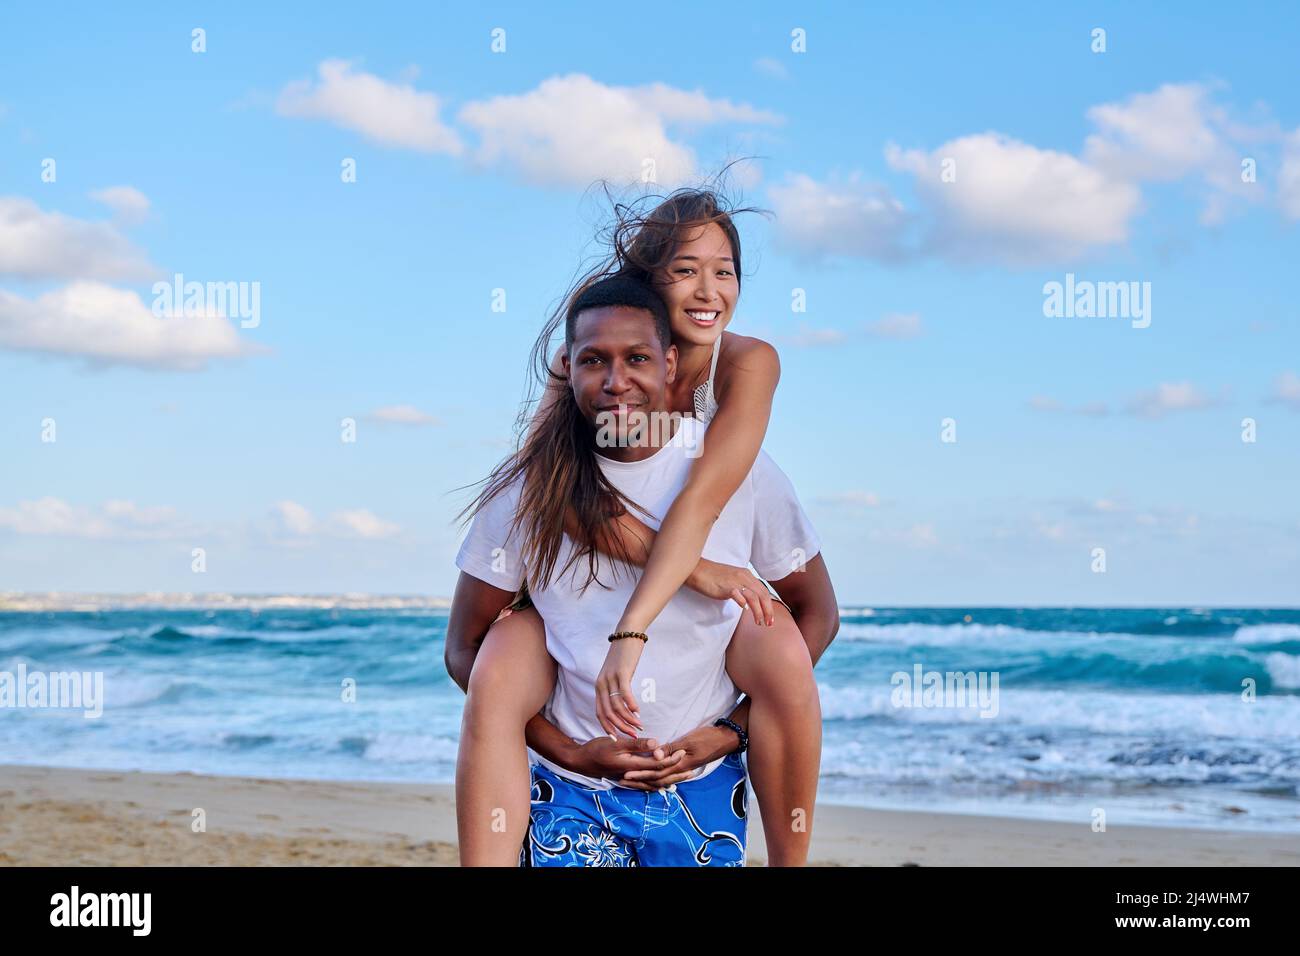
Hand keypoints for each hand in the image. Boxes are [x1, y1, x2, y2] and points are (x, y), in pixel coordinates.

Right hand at [569, 734, 685, 780]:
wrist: (580, 761)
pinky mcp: (626, 778)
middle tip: (691, 769)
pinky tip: (662, 784)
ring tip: (682, 779)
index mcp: (632, 766)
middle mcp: (632, 776)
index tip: (683, 752)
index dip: (671, 759)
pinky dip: (656, 784)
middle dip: (675, 772)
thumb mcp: (616, 743)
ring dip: (668, 780)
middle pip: (658, 776)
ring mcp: (629, 779)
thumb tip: (657, 745)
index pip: (657, 765)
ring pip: (653, 783)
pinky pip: (644, 784)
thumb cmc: (596, 749)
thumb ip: (636, 745)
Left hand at [594, 637, 645, 736]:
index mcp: (599, 686)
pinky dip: (631, 705)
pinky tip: (638, 711)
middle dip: (620, 728)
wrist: (627, 633)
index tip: (617, 739)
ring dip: (629, 719)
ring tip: (639, 725)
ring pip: (617, 706)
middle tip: (632, 736)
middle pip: (608, 713)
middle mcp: (601, 684)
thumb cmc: (624, 655)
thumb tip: (624, 706)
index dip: (607, 728)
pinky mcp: (621, 672)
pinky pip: (624, 693)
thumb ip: (616, 689)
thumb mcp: (616, 674)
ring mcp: (610, 678)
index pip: (599, 713)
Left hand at [617, 722, 735, 789]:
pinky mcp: (686, 764)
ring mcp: (684, 768)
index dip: (640, 774)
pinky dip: (658, 777)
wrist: (725, 739)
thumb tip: (654, 756)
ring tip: (633, 780)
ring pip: (662, 778)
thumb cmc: (707, 737)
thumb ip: (671, 749)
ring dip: (647, 780)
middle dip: (639, 780)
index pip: (656, 772)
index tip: (625, 774)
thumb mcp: (688, 740)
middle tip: (623, 780)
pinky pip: (669, 774)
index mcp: (680, 764)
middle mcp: (680, 769)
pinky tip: (652, 777)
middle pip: (656, 779)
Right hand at [685, 559, 775, 626]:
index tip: (770, 617)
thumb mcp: (733, 580)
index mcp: (747, 575)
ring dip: (758, 611)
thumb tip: (749, 601)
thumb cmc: (713, 577)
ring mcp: (735, 581)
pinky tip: (745, 610)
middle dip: (768, 611)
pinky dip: (743, 603)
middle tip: (769, 623)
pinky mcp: (726, 587)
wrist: (697, 569)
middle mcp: (744, 577)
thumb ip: (742, 588)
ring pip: (754, 597)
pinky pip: (738, 595)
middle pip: (762, 595)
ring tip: (759, 622)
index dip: (769, 605)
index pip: (764, 591)